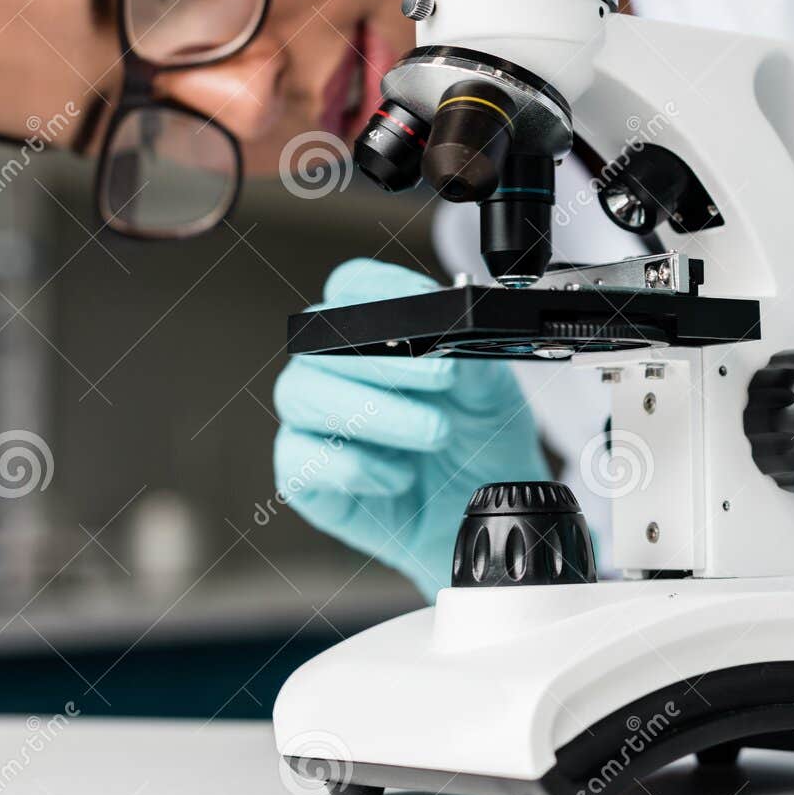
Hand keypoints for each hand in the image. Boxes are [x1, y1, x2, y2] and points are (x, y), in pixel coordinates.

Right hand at [273, 259, 548, 599]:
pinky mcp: (305, 475)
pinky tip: (400, 477)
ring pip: (302, 393)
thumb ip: (471, 358)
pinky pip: (299, 456)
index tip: (425, 308)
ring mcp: (314, 420)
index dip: (379, 289)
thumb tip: (453, 330)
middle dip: (384, 357)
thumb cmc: (481, 440)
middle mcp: (335, 369)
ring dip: (374, 412)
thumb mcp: (493, 394)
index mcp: (377, 333)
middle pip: (319, 338)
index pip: (352, 287)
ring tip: (435, 435)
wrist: (486, 507)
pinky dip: (354, 465)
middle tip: (445, 379)